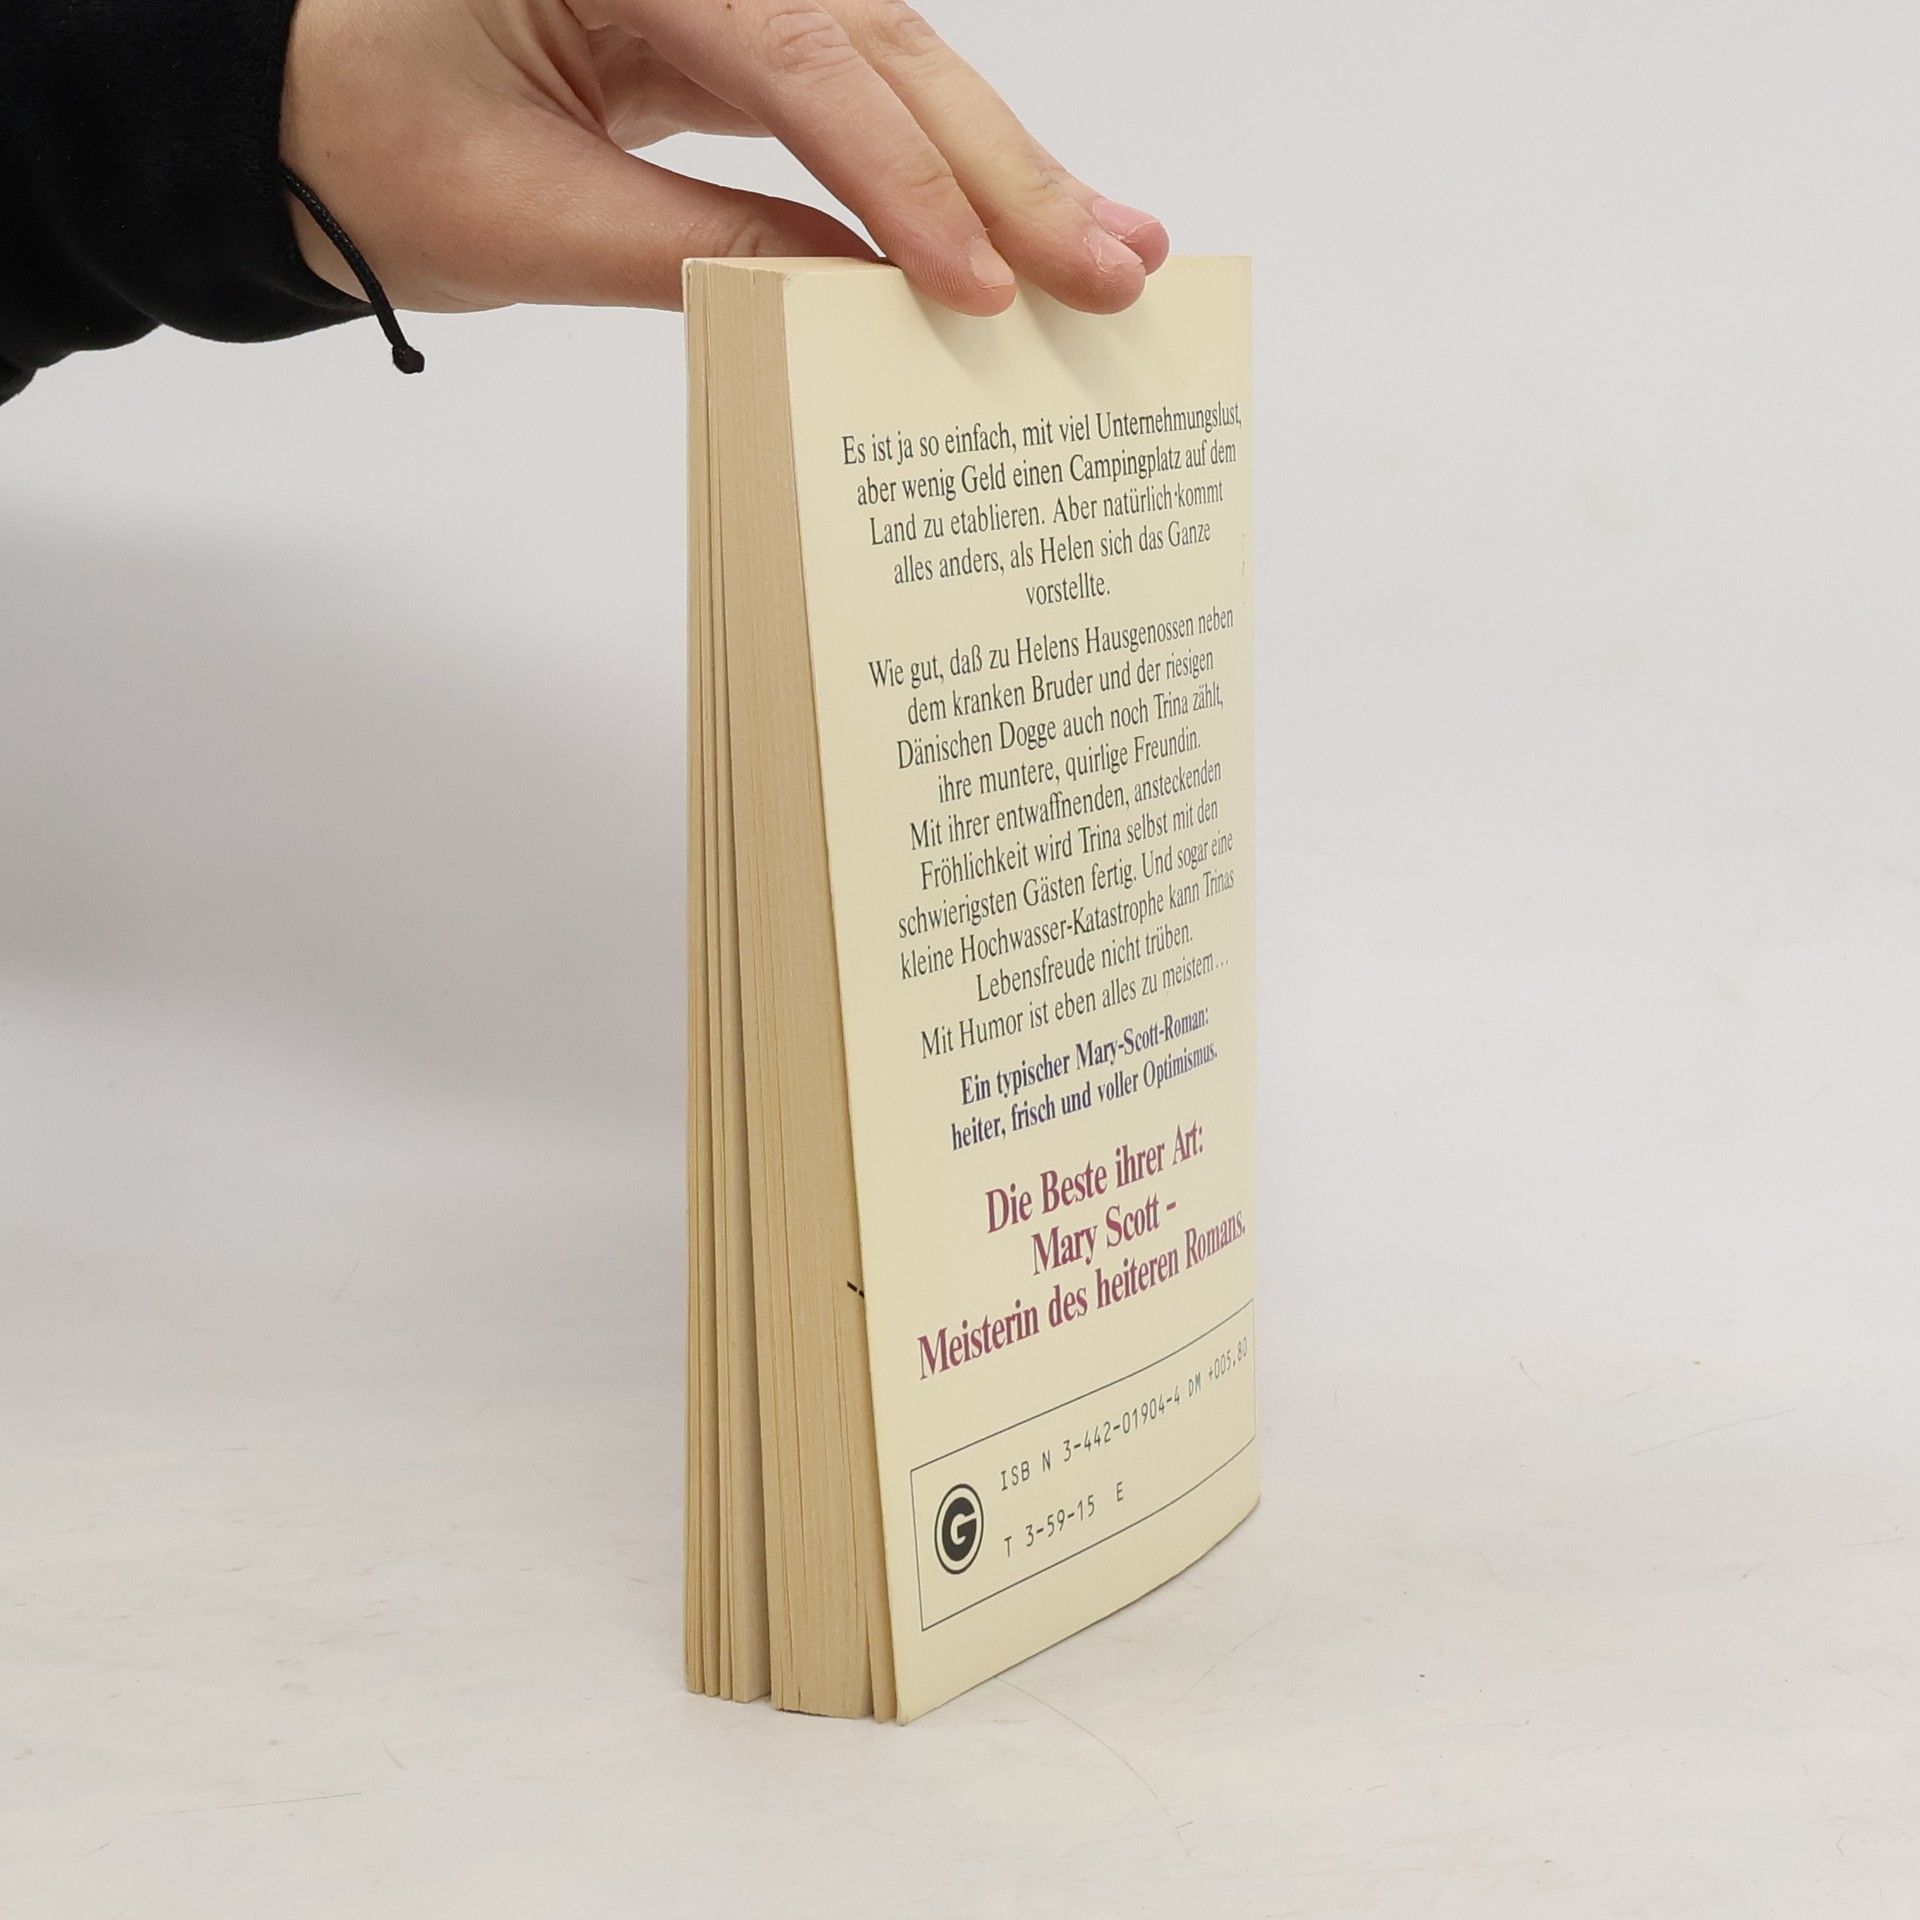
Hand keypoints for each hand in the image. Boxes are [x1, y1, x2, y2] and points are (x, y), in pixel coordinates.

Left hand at [281, 0, 1169, 318]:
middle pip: (885, 49)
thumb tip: (864, 303)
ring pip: (891, 68)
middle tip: (1117, 264)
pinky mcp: (721, 36)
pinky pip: (851, 98)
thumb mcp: (527, 220)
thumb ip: (707, 256)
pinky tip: (1008, 220)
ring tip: (1109, 247)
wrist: (272, 109)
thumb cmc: (354, 139)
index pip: (806, 66)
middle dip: (1006, 168)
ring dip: (1002, 168)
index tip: (979, 290)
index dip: (906, 187)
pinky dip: (930, 170)